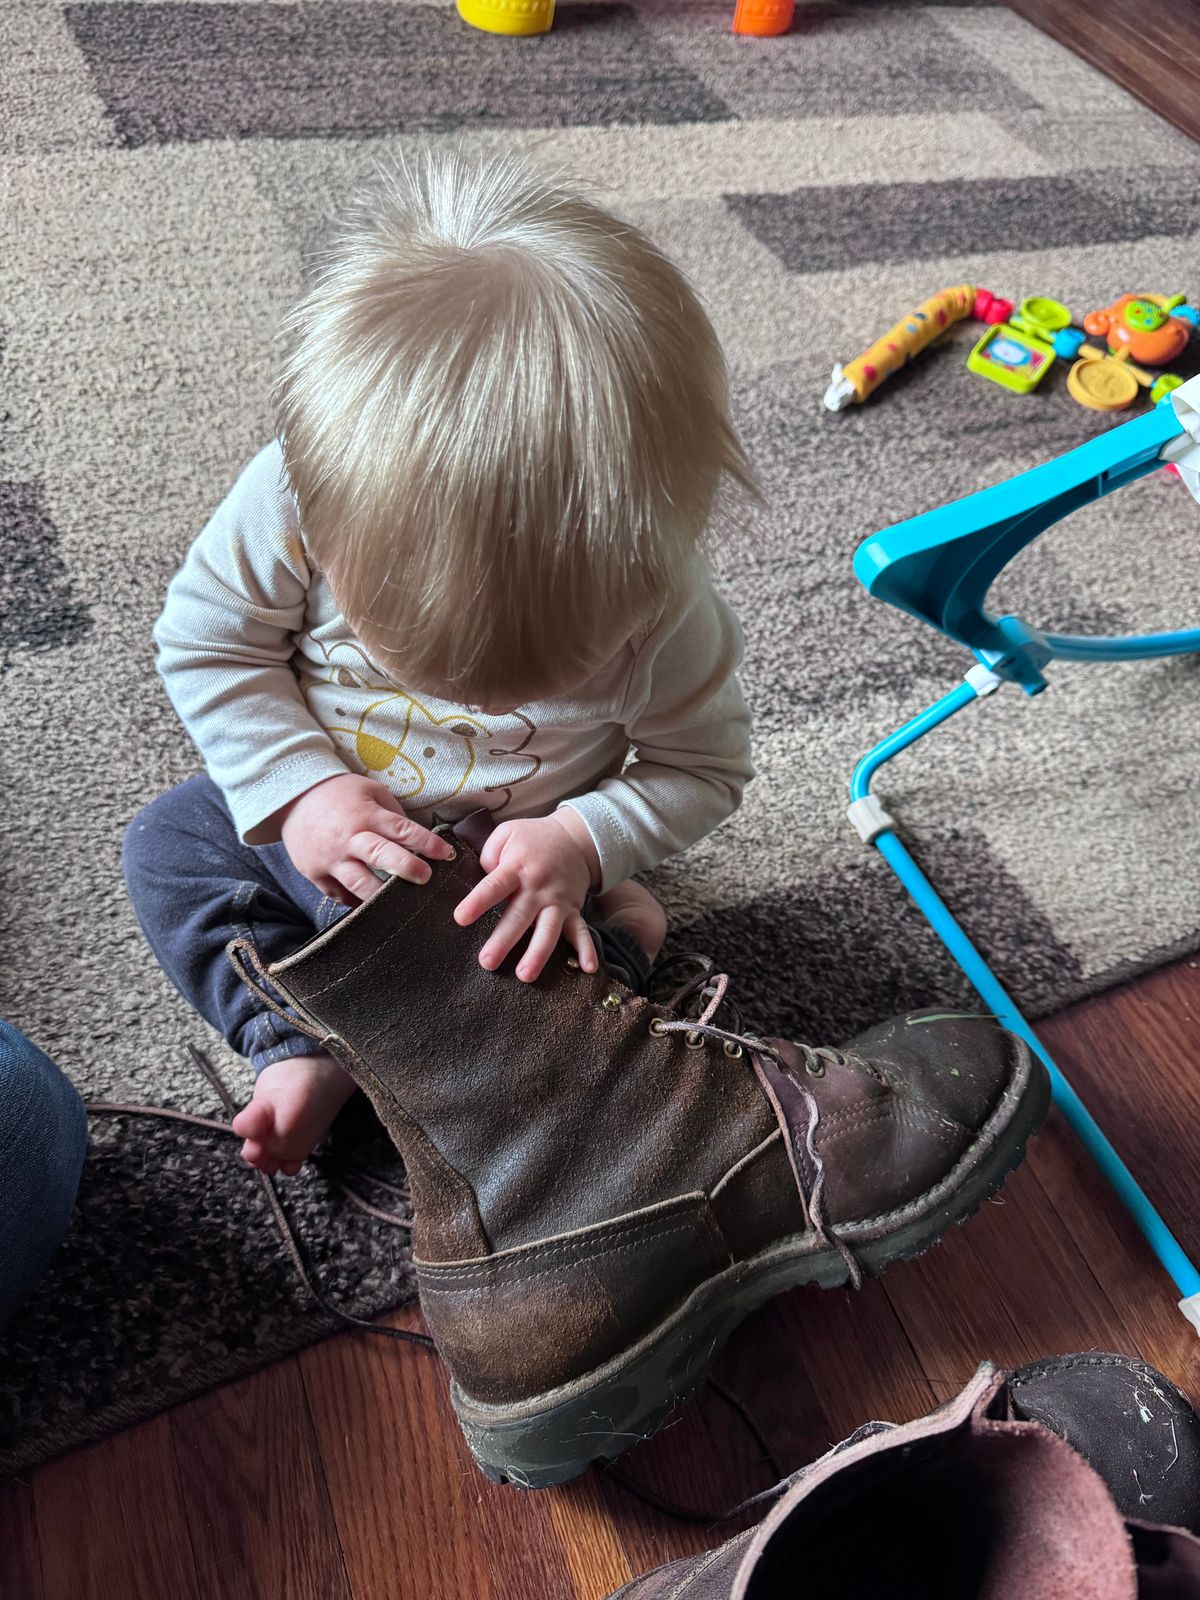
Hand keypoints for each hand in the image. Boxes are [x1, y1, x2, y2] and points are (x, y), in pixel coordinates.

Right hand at [279, 773, 452, 904]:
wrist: (292, 798)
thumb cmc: (338, 793)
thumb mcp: (370, 791)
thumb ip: (392, 814)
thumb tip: (416, 841)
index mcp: (365, 815)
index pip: (401, 830)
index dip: (426, 843)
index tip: (446, 853)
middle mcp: (348, 839)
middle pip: (381, 857)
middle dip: (408, 869)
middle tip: (426, 878)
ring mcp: (330, 859)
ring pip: (359, 884)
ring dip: (383, 896)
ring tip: (402, 904)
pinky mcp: (315, 875)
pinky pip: (339, 895)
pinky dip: (356, 902)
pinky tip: (375, 909)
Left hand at [454, 811, 600, 982]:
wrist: (576, 837)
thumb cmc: (533, 838)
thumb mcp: (507, 833)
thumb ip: (489, 855)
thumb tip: (482, 881)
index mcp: (517, 867)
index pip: (494, 886)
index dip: (477, 902)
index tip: (460, 918)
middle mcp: (538, 887)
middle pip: (519, 916)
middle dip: (503, 940)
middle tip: (487, 962)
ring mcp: (558, 901)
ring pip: (548, 930)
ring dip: (538, 953)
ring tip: (524, 975)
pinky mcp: (573, 910)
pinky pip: (581, 931)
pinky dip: (587, 949)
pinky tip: (587, 968)